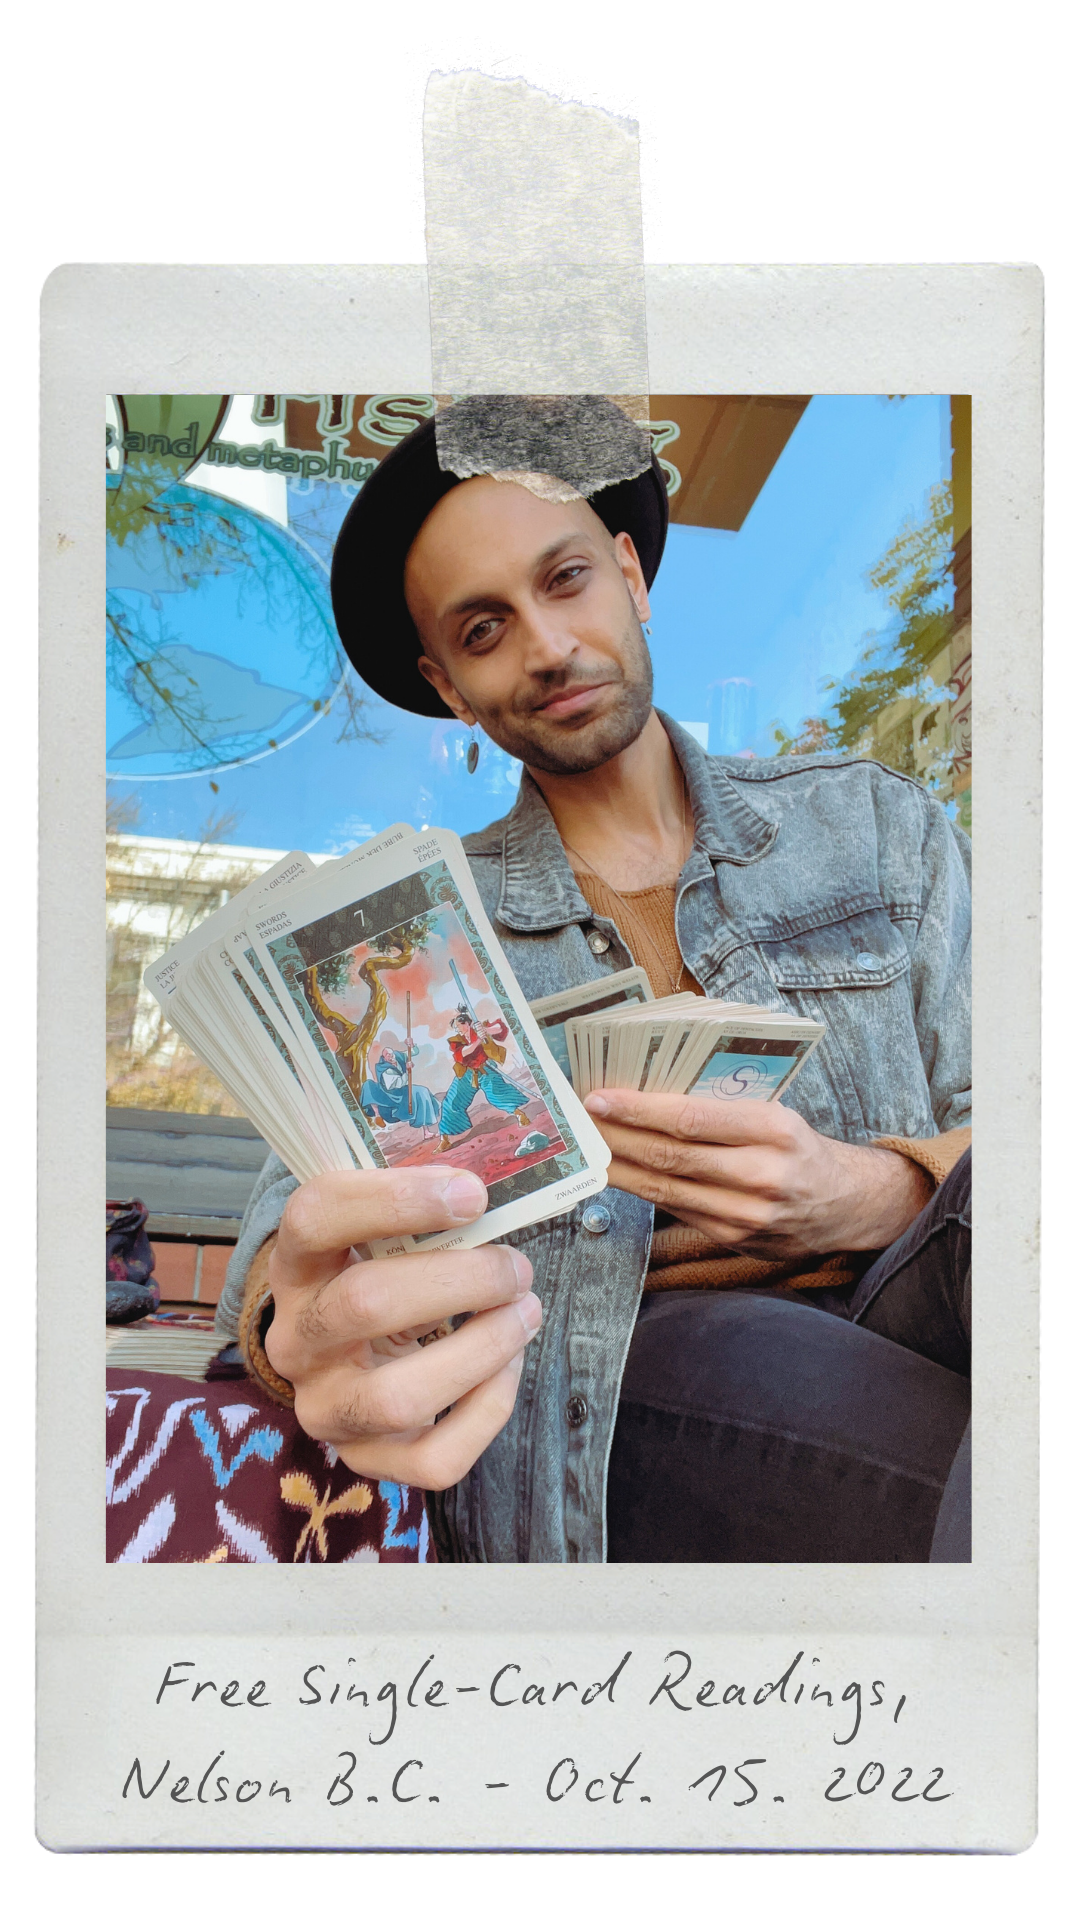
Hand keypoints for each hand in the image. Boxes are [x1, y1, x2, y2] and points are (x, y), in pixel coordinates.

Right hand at [261, 1167, 540, 1489]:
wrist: (348, 1357)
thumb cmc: (380, 1276)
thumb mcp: (379, 1235)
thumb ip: (421, 1209)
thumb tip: (490, 1190)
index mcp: (296, 1265)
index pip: (316, 1216)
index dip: (395, 1199)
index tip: (473, 1193)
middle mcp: (297, 1341)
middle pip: (366, 1303)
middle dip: (461, 1280)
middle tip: (515, 1268)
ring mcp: (326, 1408)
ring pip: (399, 1397)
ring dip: (482, 1349)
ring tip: (524, 1312)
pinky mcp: (366, 1460)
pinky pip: (434, 1457)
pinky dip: (488, 1411)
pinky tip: (507, 1366)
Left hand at [584, 1090, 933, 1258]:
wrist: (846, 1206)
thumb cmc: (801, 1148)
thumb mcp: (778, 1114)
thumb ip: (725, 1107)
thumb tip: (653, 1090)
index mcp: (775, 1130)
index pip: (692, 1118)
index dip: (639, 1109)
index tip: (600, 1097)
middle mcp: (763, 1175)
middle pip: (671, 1155)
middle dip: (617, 1137)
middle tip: (580, 1121)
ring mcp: (747, 1214)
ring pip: (666, 1189)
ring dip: (619, 1168)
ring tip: (588, 1147)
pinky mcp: (735, 1239)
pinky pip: (676, 1211)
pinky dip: (643, 1190)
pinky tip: (619, 1174)